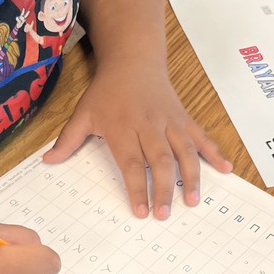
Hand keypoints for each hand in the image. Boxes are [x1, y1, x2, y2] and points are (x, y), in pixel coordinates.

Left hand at [42, 66, 231, 219]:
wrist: (133, 59)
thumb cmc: (107, 90)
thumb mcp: (83, 112)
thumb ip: (68, 140)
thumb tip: (47, 162)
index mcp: (122, 127)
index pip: (131, 162)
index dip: (137, 187)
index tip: (141, 210)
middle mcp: (149, 125)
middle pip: (159, 160)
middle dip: (164, 188)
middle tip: (166, 214)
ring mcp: (170, 121)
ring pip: (184, 151)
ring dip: (191, 176)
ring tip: (193, 200)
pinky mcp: (184, 118)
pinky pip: (201, 137)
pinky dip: (214, 153)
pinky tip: (226, 169)